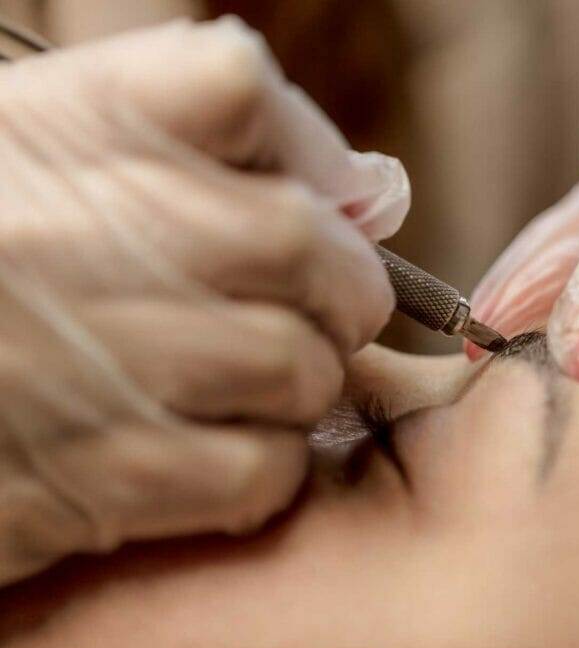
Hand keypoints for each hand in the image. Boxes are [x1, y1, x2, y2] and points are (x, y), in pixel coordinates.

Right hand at [0, 18, 408, 583]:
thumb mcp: (53, 153)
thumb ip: (212, 141)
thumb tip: (374, 190)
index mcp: (56, 128)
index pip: (233, 85)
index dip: (307, 151)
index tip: (323, 199)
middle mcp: (73, 232)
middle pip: (310, 248)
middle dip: (341, 288)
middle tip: (312, 306)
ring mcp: (90, 361)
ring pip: (302, 369)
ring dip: (302, 380)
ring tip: (246, 377)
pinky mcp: (93, 482)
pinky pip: (262, 470)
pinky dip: (264, 463)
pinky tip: (209, 442)